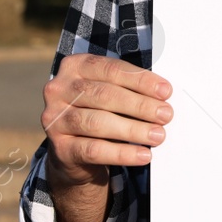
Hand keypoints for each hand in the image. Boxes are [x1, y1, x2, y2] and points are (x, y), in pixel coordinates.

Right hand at [41, 53, 172, 186]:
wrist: (74, 153)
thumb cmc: (99, 113)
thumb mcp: (109, 94)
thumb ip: (129, 88)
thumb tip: (163, 94)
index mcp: (74, 67)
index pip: (110, 69)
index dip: (140, 80)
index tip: (165, 91)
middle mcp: (59, 90)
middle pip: (104, 95)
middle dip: (139, 105)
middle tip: (166, 114)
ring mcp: (55, 119)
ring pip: (98, 122)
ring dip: (133, 129)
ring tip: (158, 135)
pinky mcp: (59, 148)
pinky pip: (93, 150)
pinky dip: (122, 153)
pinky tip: (143, 155)